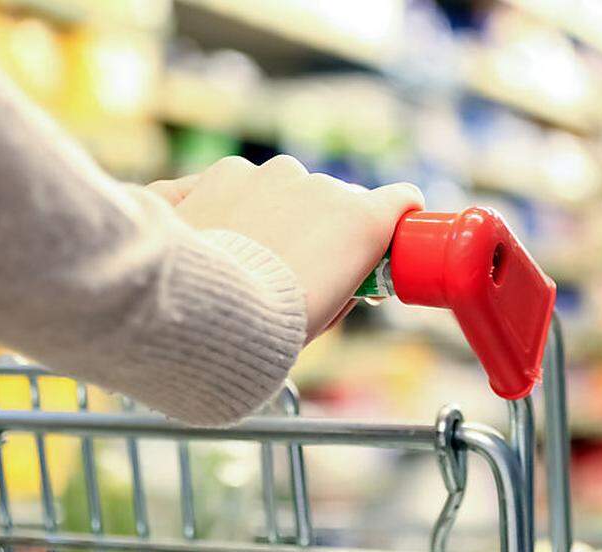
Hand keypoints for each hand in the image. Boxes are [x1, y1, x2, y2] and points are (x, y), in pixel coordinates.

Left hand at [148, 156, 423, 339]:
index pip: (399, 201)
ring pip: (277, 187)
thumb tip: (340, 275)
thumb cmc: (271, 328)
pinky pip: (229, 185)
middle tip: (291, 268)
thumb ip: (343, 283)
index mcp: (358, 220)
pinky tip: (205, 239)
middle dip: (316, 225)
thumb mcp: (326, 316)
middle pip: (328, 199)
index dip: (391, 219)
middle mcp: (317, 185)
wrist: (202, 314)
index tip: (380, 239)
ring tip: (238, 259)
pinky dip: (220, 205)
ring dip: (266, 212)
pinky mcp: (219, 174)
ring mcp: (265, 174)